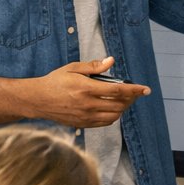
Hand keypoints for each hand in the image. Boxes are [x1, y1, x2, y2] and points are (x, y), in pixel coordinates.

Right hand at [29, 58, 150, 127]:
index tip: (146, 89)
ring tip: (124, 100)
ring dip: (123, 108)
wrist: (37, 100)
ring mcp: (85, 116)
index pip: (118, 90)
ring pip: (114, 116)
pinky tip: (113, 108)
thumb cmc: (55, 81)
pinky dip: (113, 116)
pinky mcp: (82, 124)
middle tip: (135, 92)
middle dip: (131, 98)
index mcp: (86, 88)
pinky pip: (105, 123)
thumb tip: (112, 61)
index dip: (134, 90)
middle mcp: (87, 104)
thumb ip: (94, 66)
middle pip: (119, 104)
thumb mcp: (73, 68)